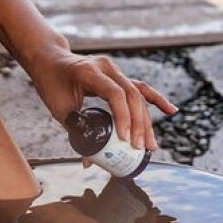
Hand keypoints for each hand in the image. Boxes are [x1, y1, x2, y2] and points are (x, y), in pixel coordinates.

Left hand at [27, 47, 177, 150]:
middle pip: (132, 96)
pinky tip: (171, 111)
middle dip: (139, 125)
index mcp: (90, 72)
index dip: (123, 117)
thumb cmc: (52, 83)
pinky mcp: (120, 76)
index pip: (115, 94)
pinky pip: (142, 88)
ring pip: (138, 96)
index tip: (124, 139)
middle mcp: (107, 68)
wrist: (51, 60)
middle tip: (140, 148)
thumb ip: (76, 131)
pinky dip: (157, 100)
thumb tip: (89, 162)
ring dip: (146, 122)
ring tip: (151, 145)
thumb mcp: (60, 108)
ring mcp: (116, 70)